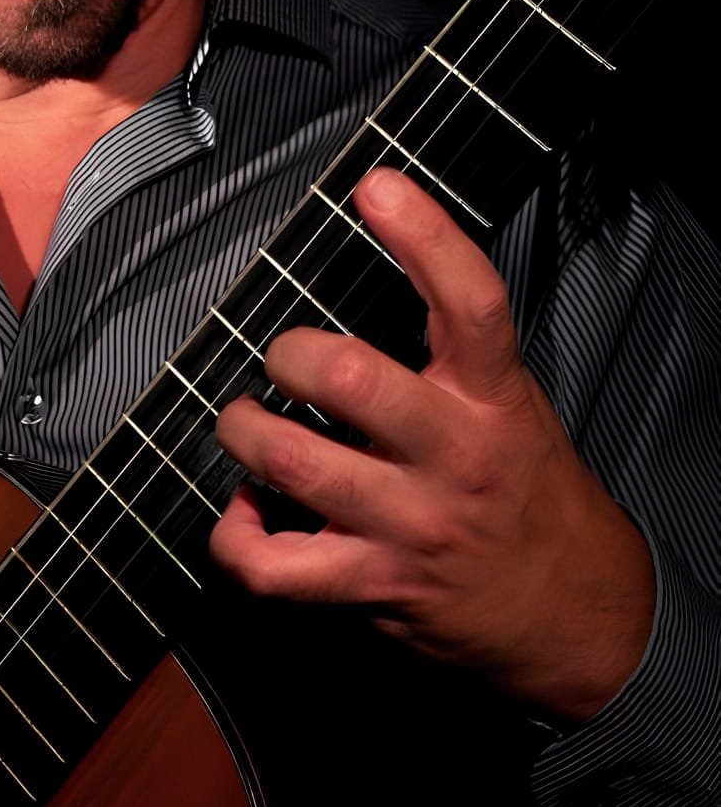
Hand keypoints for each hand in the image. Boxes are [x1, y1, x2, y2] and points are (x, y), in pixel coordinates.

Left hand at [212, 166, 654, 721]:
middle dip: (288, 355)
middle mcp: (452, 457)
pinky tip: (242, 515)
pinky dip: (234, 538)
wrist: (572, 617)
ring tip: (246, 423)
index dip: (424, 236)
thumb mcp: (512, 409)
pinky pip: (272, 567)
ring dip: (245, 431)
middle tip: (282, 360)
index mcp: (493, 401)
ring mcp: (408, 525)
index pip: (469, 302)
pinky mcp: (371, 586)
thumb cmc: (525, 498)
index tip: (377, 188)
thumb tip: (371, 280)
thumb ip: (450, 357)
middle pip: (350, 378)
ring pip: (293, 462)